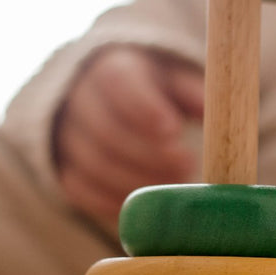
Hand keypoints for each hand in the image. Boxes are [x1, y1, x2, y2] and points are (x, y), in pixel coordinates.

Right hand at [53, 46, 203, 227]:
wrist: (110, 99)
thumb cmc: (154, 89)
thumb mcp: (175, 80)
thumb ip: (192, 92)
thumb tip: (212, 109)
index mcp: (110, 69)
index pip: (118, 83)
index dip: (144, 108)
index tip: (174, 129)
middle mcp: (79, 99)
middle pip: (106, 130)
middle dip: (149, 154)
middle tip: (188, 165)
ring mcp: (66, 136)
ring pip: (94, 164)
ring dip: (138, 180)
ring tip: (176, 184)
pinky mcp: (63, 167)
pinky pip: (81, 189)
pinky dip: (113, 201)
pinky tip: (146, 205)